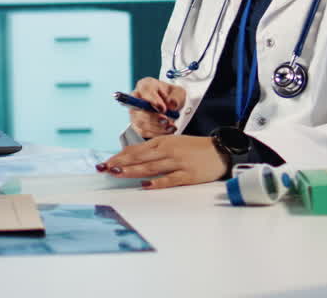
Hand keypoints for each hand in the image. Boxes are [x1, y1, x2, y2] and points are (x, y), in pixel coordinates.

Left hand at [97, 135, 226, 188]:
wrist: (221, 150)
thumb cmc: (194, 148)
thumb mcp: (172, 143)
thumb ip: (153, 150)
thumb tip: (131, 156)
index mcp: (162, 142)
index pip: (136, 150)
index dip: (119, 156)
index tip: (106, 162)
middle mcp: (167, 151)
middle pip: (140, 158)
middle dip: (120, 163)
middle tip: (105, 168)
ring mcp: (177, 163)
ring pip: (150, 167)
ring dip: (132, 171)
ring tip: (117, 174)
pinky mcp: (187, 175)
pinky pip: (169, 179)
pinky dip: (157, 182)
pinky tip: (145, 185)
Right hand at [129, 77, 184, 138]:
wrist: (172, 107)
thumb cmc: (173, 97)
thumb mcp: (179, 93)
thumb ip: (176, 97)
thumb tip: (171, 103)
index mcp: (145, 85)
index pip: (144, 89)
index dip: (152, 99)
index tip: (163, 108)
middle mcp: (136, 98)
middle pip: (137, 108)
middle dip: (153, 116)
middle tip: (167, 120)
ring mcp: (134, 113)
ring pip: (139, 122)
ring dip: (156, 126)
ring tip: (171, 126)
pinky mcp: (137, 125)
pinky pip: (143, 132)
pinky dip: (156, 133)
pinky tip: (167, 130)